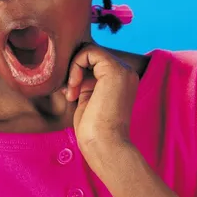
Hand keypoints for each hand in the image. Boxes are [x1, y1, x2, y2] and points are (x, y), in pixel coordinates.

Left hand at [64, 43, 139, 157]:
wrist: (104, 146)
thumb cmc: (93, 129)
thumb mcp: (87, 97)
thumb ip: (84, 80)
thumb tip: (70, 65)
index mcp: (121, 79)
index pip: (94, 61)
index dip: (77, 72)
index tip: (71, 94)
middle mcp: (126, 72)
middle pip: (91, 53)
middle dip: (74, 70)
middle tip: (70, 93)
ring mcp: (123, 70)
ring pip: (89, 50)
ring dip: (74, 69)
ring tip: (72, 92)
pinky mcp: (115, 70)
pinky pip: (89, 51)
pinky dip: (76, 65)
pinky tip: (74, 86)